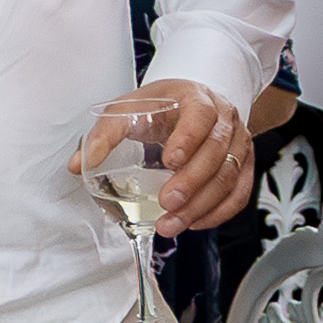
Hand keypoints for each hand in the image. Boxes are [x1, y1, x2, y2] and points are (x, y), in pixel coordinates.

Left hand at [74, 78, 250, 229]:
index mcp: (197, 98)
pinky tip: (194, 223)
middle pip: (217, 152)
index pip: (201, 116)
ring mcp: (238, 143)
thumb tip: (79, 165)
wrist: (188, 104)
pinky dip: (218, 212)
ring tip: (172, 223)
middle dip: (191, 182)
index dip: (189, 138)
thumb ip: (104, 135)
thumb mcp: (126, 109)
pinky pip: (238, 192)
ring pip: (230, 176)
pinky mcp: (242, 165)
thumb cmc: (159, 107)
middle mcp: (225, 119)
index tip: (170, 159)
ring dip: (201, 205)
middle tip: (167, 203)